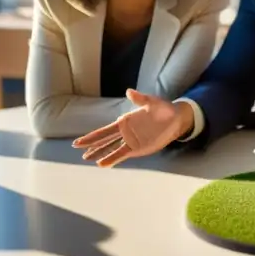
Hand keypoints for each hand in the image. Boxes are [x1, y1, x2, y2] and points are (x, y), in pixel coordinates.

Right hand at [72, 89, 192, 167]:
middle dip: (91, 145)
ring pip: (111, 149)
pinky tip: (103, 164)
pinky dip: (113, 159)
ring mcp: (130, 141)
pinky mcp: (138, 148)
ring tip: (88, 159)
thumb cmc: (163, 109)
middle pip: (104, 140)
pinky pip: (123, 155)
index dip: (92, 136)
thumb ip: (140, 99)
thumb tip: (129, 91)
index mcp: (125, 121)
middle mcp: (125, 132)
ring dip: (100, 153)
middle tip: (77, 149)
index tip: (78, 142)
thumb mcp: (152, 102)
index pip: (104, 130)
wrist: (176, 120)